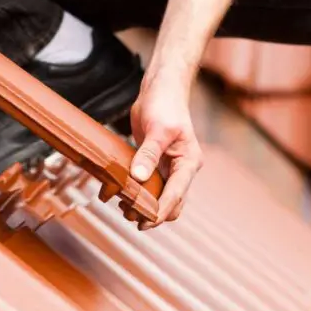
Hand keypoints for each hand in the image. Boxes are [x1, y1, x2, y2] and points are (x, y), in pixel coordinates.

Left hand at [128, 71, 202, 226]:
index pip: (176, 194)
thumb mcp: (157, 128)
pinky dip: (138, 193)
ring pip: (160, 197)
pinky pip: (149, 185)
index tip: (144, 222)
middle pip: (172, 202)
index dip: (160, 211)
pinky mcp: (155, 163)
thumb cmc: (164, 105)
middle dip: (153, 213)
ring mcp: (169, 167)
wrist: (160, 89)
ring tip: (124, 209)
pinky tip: (121, 195)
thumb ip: (148, 154)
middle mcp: (182, 168)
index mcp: (188, 162)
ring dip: (145, 206)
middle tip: (130, 216)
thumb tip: (138, 178)